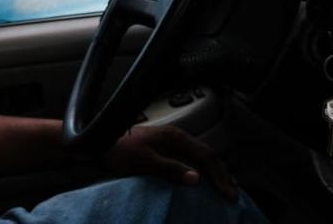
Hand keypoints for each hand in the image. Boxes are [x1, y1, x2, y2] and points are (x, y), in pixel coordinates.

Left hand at [104, 125, 236, 201]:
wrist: (100, 142)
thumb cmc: (120, 150)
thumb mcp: (145, 161)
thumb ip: (171, 169)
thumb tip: (197, 178)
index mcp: (175, 137)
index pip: (207, 155)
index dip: (219, 175)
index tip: (227, 192)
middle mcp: (177, 138)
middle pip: (208, 156)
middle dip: (223, 175)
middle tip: (232, 195)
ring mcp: (172, 144)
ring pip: (201, 158)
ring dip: (215, 174)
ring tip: (226, 189)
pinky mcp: (166, 151)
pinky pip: (191, 161)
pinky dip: (202, 172)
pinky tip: (204, 182)